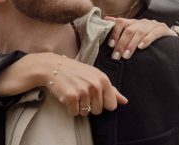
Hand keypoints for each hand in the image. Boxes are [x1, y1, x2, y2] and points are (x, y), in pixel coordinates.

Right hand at [0, 52, 127, 115]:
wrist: (53, 66)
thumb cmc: (76, 71)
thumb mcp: (95, 76)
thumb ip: (111, 90)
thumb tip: (125, 101)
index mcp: (103, 79)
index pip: (111, 105)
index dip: (102, 103)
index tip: (94, 94)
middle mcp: (95, 85)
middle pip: (98, 111)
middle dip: (89, 105)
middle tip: (81, 92)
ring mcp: (83, 91)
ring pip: (86, 113)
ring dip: (78, 106)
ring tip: (73, 92)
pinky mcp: (71, 97)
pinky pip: (74, 113)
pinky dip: (69, 108)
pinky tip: (67, 95)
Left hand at [104, 17, 176, 59]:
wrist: (170, 37)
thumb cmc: (148, 36)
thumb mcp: (135, 31)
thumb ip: (121, 26)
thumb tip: (105, 19)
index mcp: (134, 22)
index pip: (121, 22)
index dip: (115, 32)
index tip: (110, 45)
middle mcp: (142, 22)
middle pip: (129, 30)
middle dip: (121, 43)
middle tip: (116, 56)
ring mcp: (153, 25)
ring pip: (140, 32)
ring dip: (131, 44)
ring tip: (126, 56)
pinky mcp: (163, 30)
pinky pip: (154, 33)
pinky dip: (147, 40)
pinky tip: (141, 47)